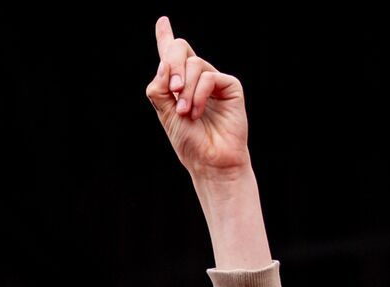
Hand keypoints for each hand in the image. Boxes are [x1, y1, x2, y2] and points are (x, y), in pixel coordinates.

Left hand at [145, 16, 248, 178]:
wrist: (210, 161)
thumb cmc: (189, 142)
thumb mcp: (164, 114)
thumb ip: (159, 88)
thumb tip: (164, 62)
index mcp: (179, 85)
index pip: (171, 57)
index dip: (165, 37)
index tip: (162, 21)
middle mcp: (196, 79)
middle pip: (180, 49)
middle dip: (171, 65)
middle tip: (172, 90)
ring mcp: (214, 81)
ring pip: (193, 63)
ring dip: (185, 88)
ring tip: (185, 112)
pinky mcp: (230, 86)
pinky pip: (209, 76)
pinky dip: (198, 94)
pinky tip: (196, 112)